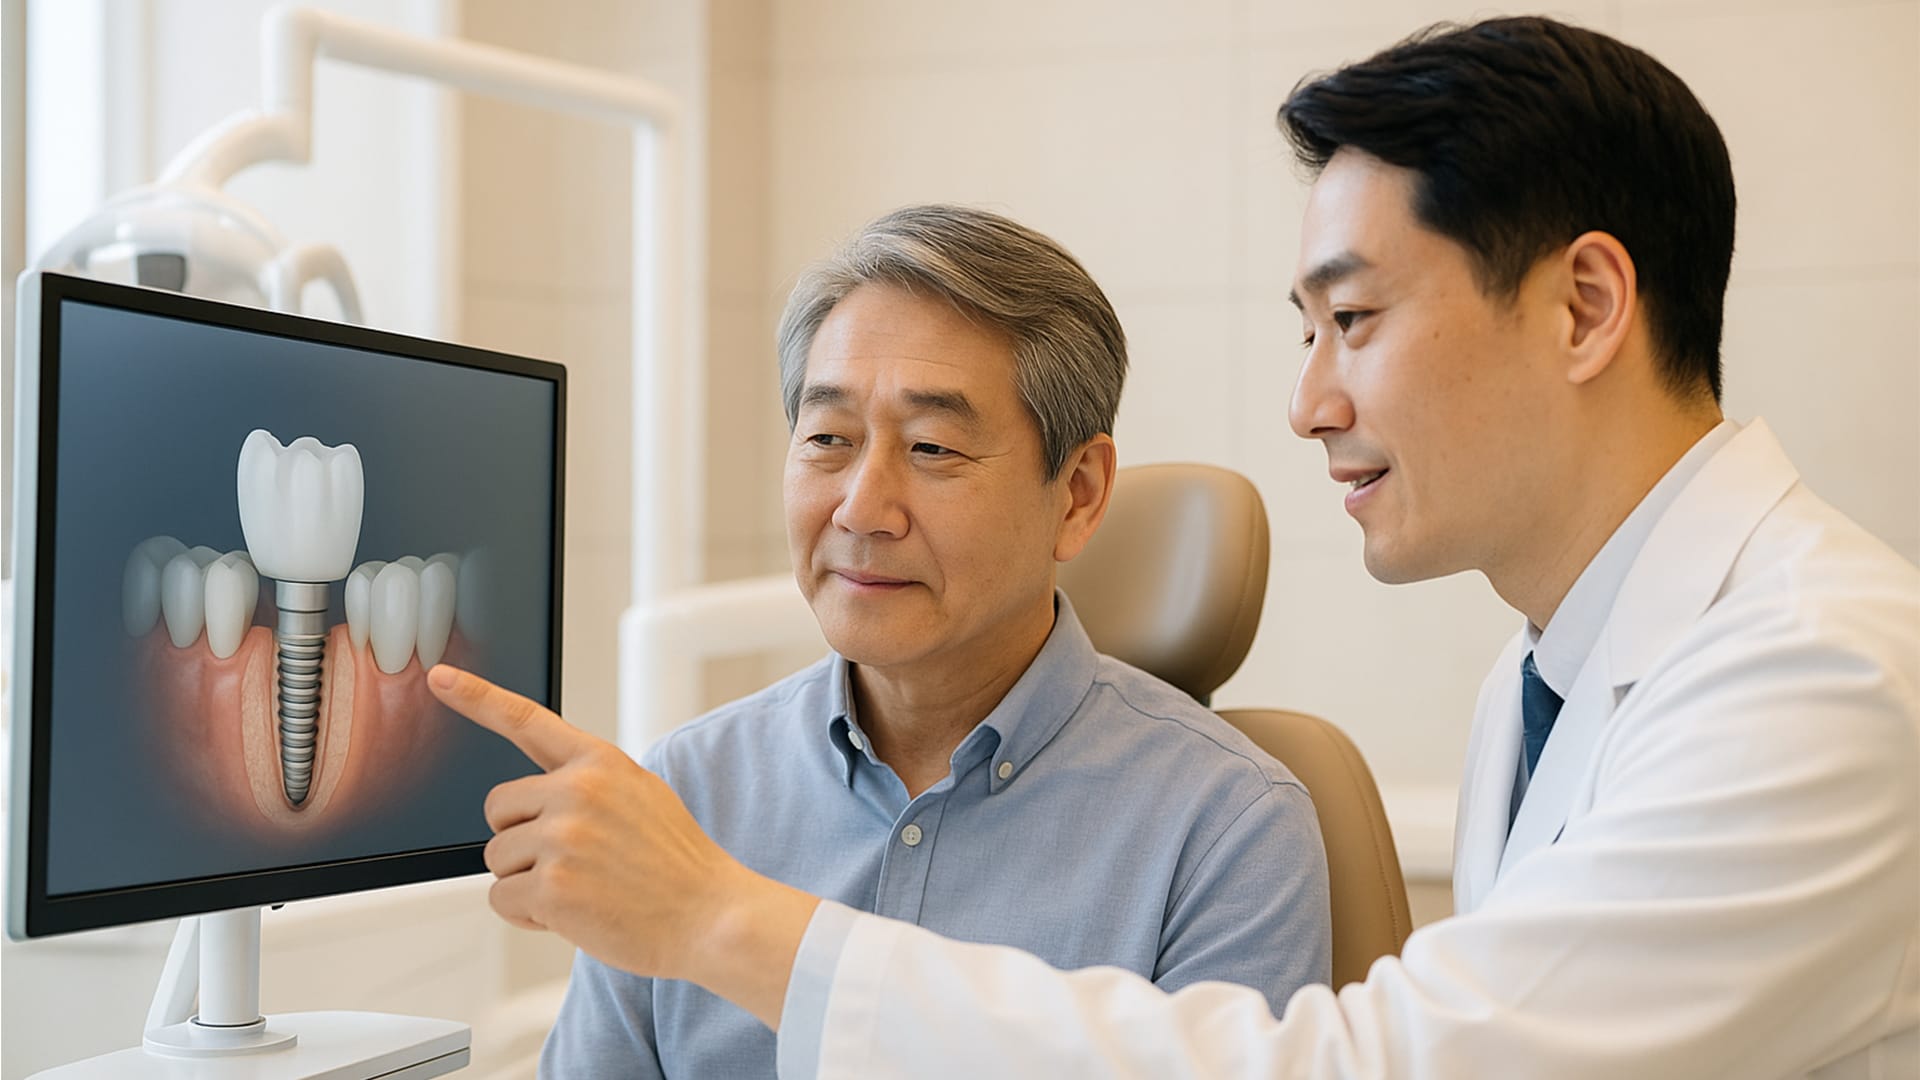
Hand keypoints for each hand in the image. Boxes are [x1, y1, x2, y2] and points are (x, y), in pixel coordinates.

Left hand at [427, 664, 819, 1026]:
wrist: (711, 915)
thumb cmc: (676, 864)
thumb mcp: (641, 795)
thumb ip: (588, 784)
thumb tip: (536, 797)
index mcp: (599, 763)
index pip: (526, 720)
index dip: (477, 697)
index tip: (439, 679)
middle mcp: (577, 791)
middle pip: (498, 810)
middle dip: (521, 839)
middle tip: (573, 861)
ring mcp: (563, 837)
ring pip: (497, 857)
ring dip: (527, 880)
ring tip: (584, 889)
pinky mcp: (552, 886)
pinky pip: (502, 898)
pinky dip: (528, 914)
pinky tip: (574, 914)